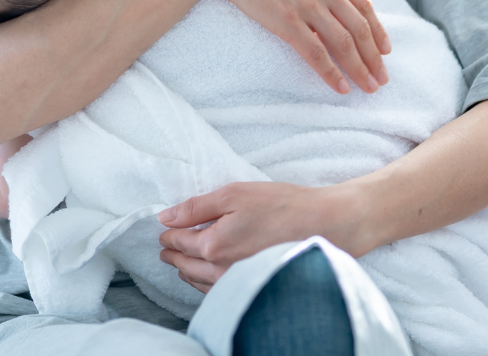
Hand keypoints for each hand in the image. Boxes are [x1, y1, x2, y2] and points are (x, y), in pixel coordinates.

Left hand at [156, 181, 365, 292]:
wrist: (325, 226)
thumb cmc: (282, 205)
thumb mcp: (234, 194)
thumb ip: (197, 207)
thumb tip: (166, 217)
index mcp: (212, 245)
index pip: (178, 241)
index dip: (168, 234)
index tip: (162, 231)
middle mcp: (221, 270)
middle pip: (185, 265)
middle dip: (172, 255)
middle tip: (165, 249)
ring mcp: (237, 283)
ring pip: (199, 282)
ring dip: (186, 271)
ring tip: (180, 263)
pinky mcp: (252, 287)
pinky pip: (217, 292)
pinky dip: (204, 283)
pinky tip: (206, 277)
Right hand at [194, 0, 390, 93]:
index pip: (364, 5)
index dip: (377, 31)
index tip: (384, 51)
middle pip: (360, 28)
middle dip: (374, 58)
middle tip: (382, 78)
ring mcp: (307, 4)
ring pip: (344, 44)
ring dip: (360, 69)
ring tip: (369, 88)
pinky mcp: (287, 21)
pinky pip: (317, 54)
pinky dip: (331, 73)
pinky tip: (340, 87)